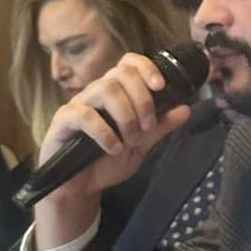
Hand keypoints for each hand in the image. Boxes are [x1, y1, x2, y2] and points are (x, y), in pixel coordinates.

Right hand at [34, 52, 190, 247]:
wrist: (80, 188)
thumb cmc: (107, 162)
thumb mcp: (141, 146)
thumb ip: (160, 127)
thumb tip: (186, 108)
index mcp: (116, 93)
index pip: (129, 62)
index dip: (146, 67)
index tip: (161, 86)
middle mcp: (96, 92)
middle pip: (120, 73)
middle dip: (142, 99)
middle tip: (148, 126)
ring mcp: (78, 104)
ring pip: (105, 89)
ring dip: (126, 115)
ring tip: (131, 140)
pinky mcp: (63, 121)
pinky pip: (84, 115)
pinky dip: (104, 132)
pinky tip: (113, 148)